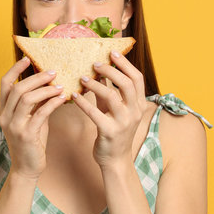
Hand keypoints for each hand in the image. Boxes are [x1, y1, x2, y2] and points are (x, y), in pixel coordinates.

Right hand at [0, 57, 66, 179]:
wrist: (27, 167)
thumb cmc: (32, 141)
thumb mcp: (31, 117)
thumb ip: (35, 102)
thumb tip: (47, 82)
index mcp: (4, 110)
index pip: (5, 83)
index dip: (15, 69)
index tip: (27, 58)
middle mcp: (5, 116)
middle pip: (18, 88)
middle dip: (37, 77)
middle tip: (53, 72)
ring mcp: (14, 126)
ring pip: (27, 98)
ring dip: (45, 89)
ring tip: (60, 86)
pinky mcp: (26, 135)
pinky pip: (40, 113)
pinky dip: (52, 103)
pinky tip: (62, 98)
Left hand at [72, 51, 148, 169]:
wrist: (115, 160)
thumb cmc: (114, 130)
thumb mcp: (114, 109)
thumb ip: (109, 90)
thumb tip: (99, 70)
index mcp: (139, 104)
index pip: (137, 78)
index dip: (125, 64)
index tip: (112, 53)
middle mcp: (135, 112)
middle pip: (127, 84)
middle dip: (110, 70)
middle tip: (95, 63)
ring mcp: (124, 123)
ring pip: (111, 96)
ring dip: (95, 84)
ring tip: (82, 78)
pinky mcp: (109, 132)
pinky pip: (95, 113)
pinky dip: (83, 102)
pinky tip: (74, 96)